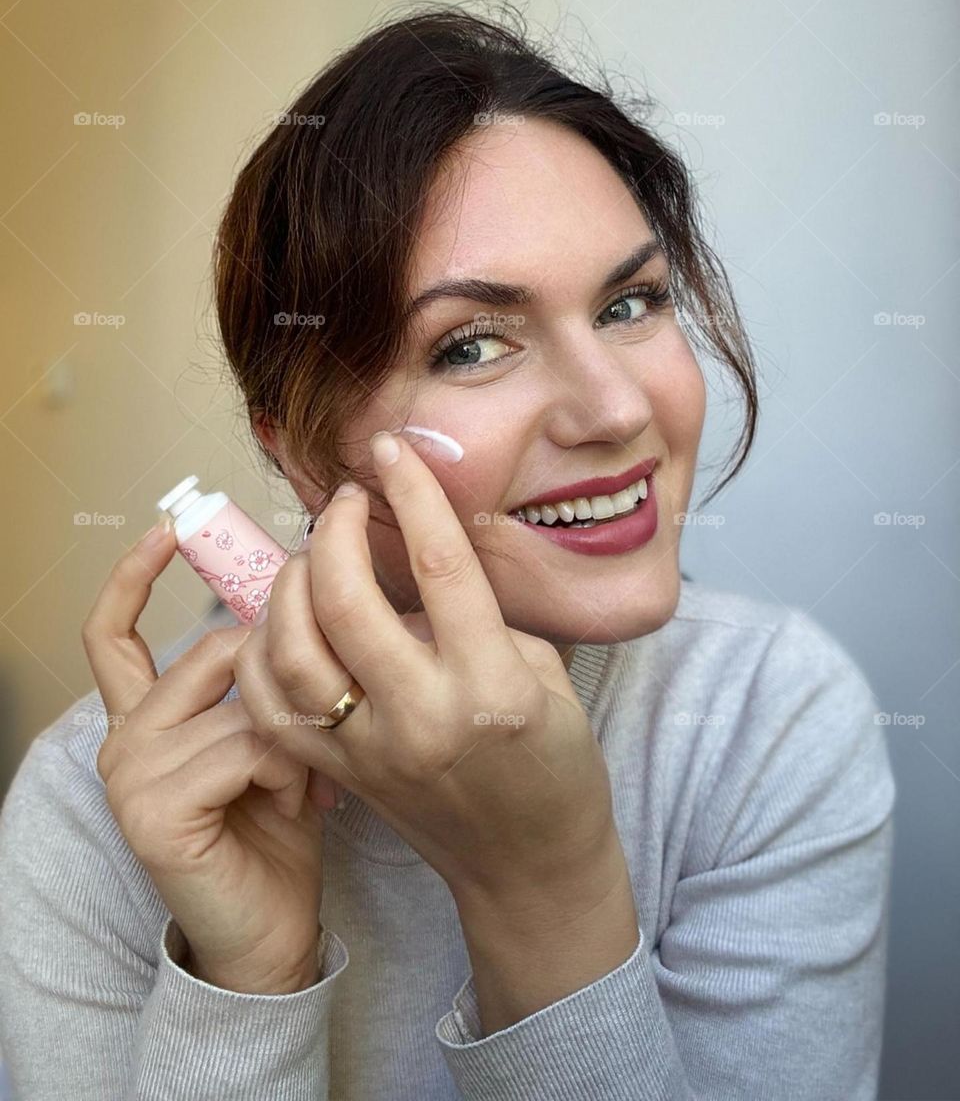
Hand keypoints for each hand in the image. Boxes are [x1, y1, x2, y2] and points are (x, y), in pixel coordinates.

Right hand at [81, 521, 325, 992]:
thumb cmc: (276, 828)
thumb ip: (253, 680)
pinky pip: (244, 744)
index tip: (167, 529)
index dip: (133, 577)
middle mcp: (123, 738)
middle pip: (215, 647)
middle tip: (315, 736)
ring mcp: (130, 773)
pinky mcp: (152, 807)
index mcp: (143, 718)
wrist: (271, 928)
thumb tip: (288, 600)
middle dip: (283, 682)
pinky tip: (293, 804)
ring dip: (294, 736)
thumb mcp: (265, 736)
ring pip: (241, 696)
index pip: (112, 633)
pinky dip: (286, 769)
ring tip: (306, 783)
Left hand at [233, 431, 618, 909]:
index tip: (391, 448)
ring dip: (290, 583)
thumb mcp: (542, 672)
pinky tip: (284, 620)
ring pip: (292, 649)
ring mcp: (368, 750)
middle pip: (345, 600)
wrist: (529, 866)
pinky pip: (272, 702)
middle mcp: (422, 716)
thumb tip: (411, 564)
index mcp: (489, 685)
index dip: (411, 493)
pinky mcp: (337, 773)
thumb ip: (478, 617)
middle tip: (346, 502)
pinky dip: (263, 648)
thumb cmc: (553, 764)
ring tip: (313, 555)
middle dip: (335, 529)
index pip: (439, 566)